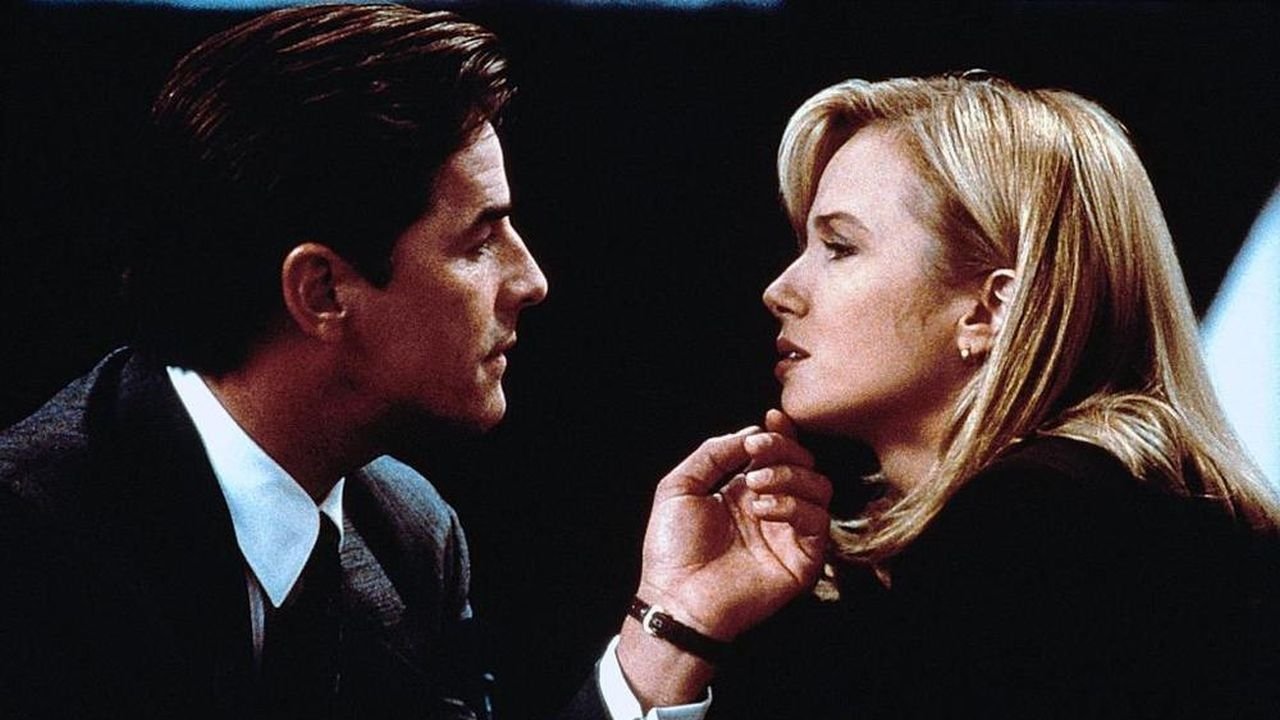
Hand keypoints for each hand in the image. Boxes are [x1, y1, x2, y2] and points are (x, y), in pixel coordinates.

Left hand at [636, 409, 830, 641]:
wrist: (677, 597)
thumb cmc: (672, 548)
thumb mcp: (680, 487)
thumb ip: (712, 453)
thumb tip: (748, 433)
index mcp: (744, 491)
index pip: (777, 455)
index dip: (779, 434)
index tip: (771, 420)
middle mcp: (771, 508)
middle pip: (804, 464)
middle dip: (784, 449)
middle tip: (757, 452)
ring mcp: (789, 534)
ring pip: (819, 488)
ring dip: (789, 476)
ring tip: (756, 485)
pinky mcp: (802, 559)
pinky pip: (817, 521)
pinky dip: (792, 506)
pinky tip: (762, 510)